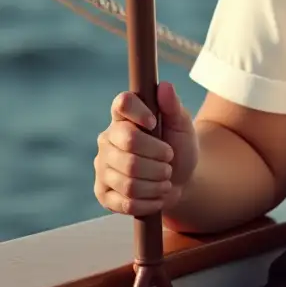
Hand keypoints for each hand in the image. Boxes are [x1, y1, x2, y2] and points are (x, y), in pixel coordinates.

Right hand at [94, 81, 198, 216]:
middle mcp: (107, 140)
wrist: (181, 180)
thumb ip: (173, 107)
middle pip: (129, 145)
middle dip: (158, 156)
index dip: (138, 112)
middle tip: (169, 160)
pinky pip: (125, 200)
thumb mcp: (182, 126)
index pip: (121, 103)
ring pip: (128, 177)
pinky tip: (157, 195)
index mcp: (125, 118)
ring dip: (156, 180)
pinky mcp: (103, 193)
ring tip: (166, 178)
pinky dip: (149, 200)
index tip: (153, 123)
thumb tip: (165, 86)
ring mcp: (102, 167)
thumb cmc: (179, 147)